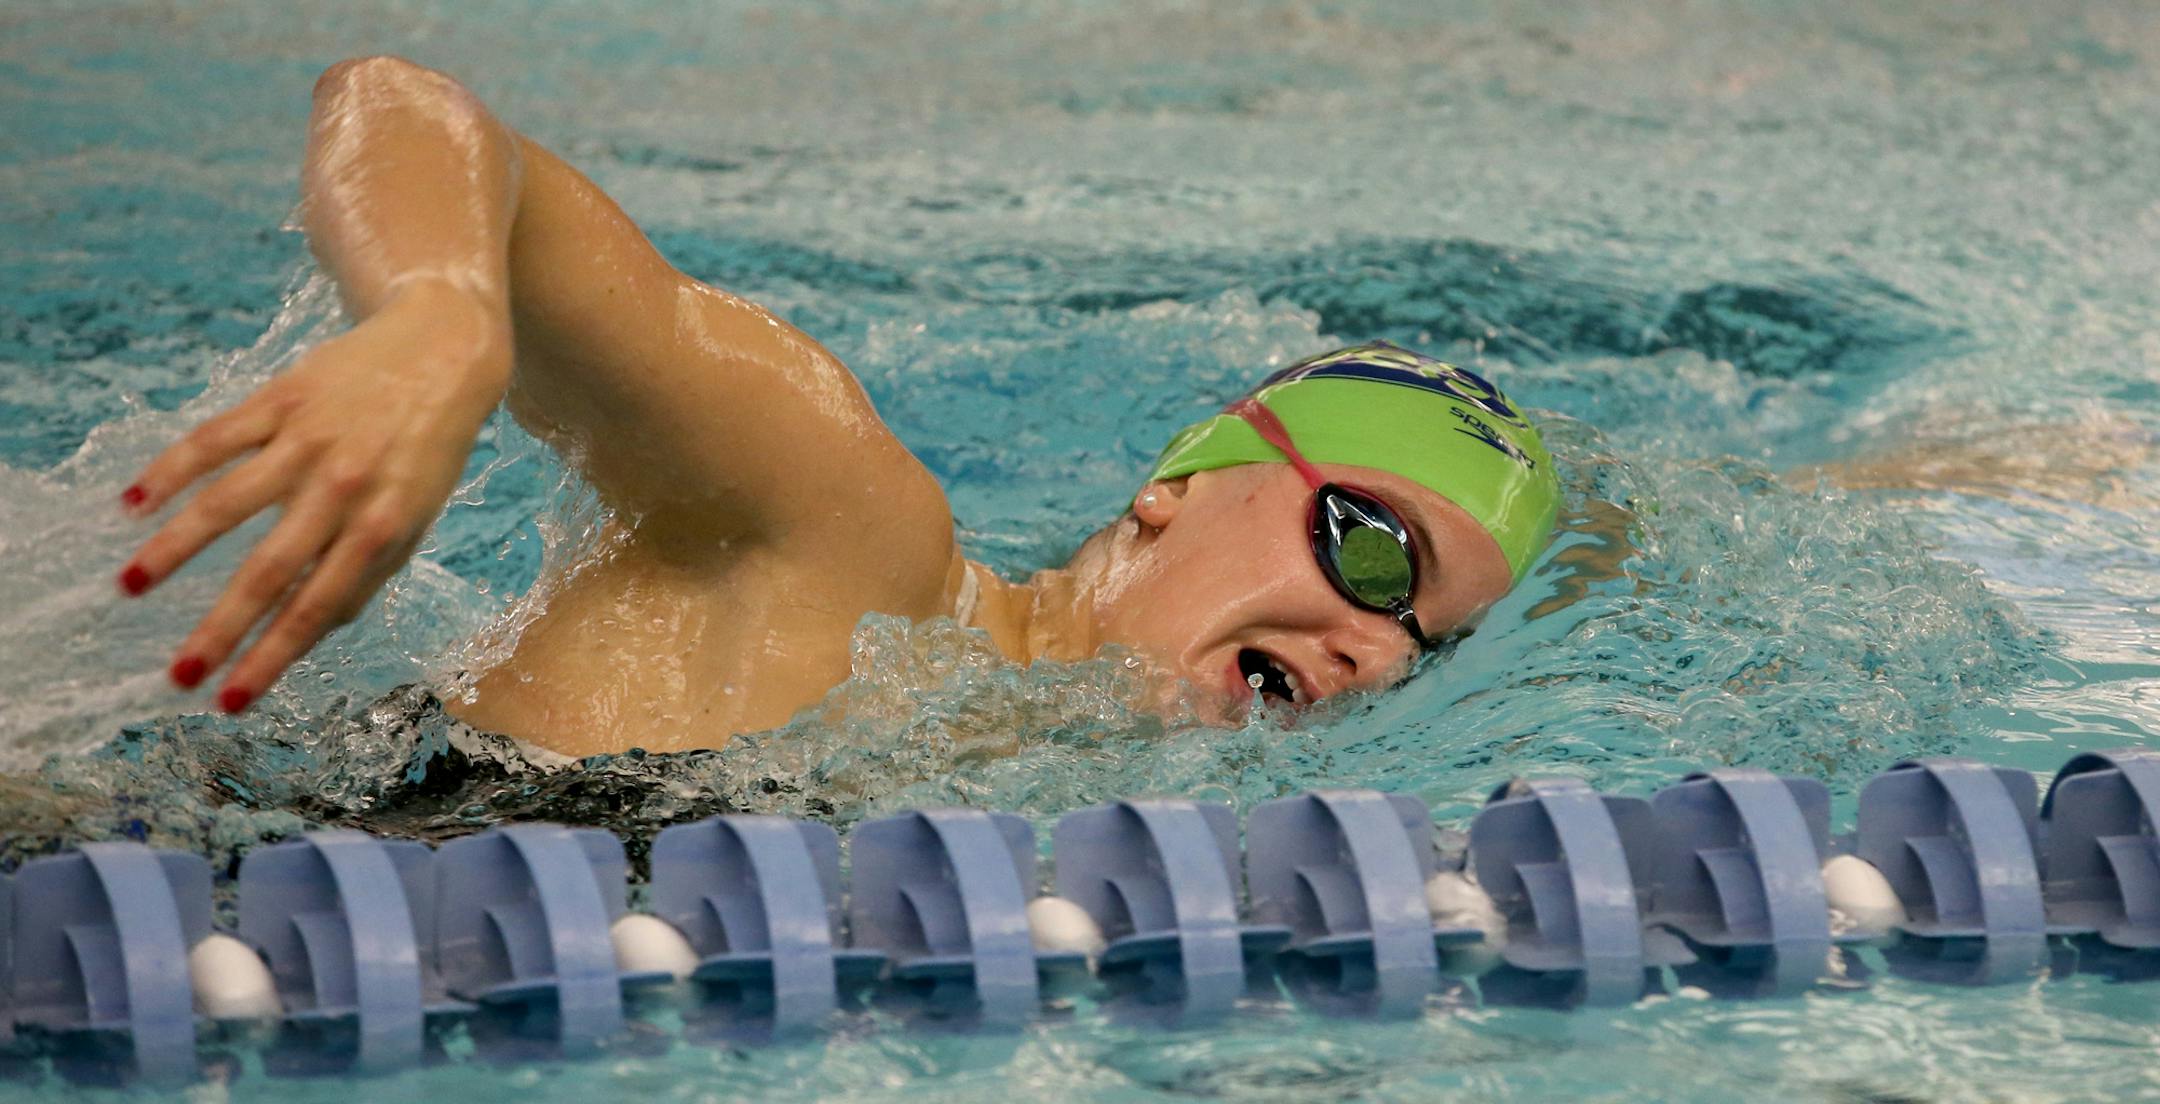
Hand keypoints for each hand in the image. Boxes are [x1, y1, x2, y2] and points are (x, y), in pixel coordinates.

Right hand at [117, 277, 510, 710]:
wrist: (443, 352)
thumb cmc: (425, 452)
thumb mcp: (414, 518)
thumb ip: (367, 573)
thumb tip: (314, 629)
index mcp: (382, 527)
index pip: (316, 608)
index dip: (271, 658)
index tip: (231, 700)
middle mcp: (344, 487)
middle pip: (268, 569)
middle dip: (220, 628)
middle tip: (176, 674)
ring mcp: (309, 440)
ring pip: (225, 502)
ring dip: (172, 549)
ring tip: (129, 587)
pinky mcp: (282, 399)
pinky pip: (214, 439)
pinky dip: (169, 472)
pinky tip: (132, 506)